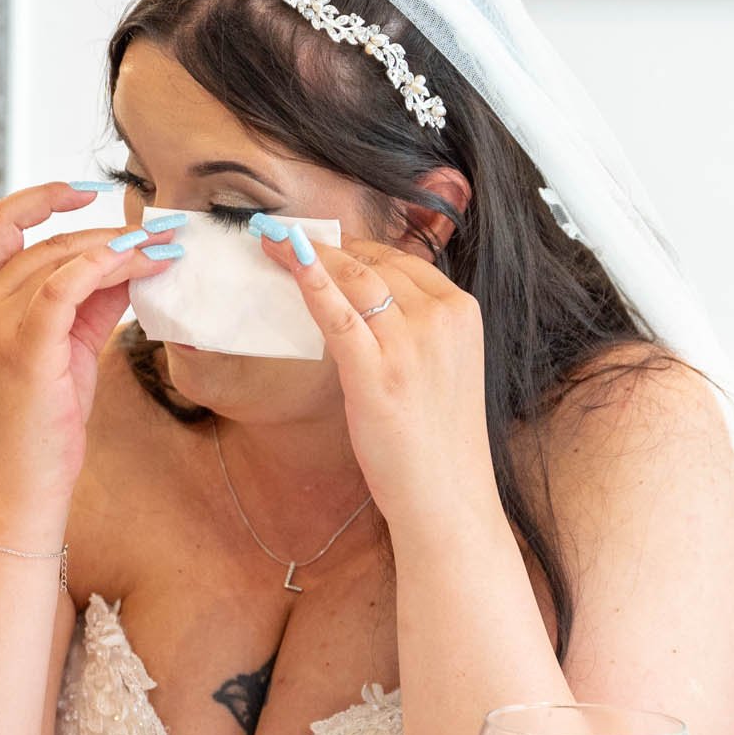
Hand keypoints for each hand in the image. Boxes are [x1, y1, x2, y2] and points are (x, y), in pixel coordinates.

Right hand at [0, 182, 179, 528]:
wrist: (25, 479)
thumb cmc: (45, 417)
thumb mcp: (68, 342)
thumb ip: (90, 297)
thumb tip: (132, 256)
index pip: (2, 223)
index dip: (43, 198)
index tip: (88, 192)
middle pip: (51, 244)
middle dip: (112, 235)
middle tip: (164, 235)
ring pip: (64, 259)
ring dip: (123, 251)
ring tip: (167, 251)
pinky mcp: (24, 346)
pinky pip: (65, 285)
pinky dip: (104, 266)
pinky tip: (139, 262)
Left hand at [257, 222, 496, 535]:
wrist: (448, 498)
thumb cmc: (439, 443)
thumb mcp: (442, 369)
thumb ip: (416, 331)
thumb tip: (367, 303)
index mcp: (461, 313)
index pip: (403, 261)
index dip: (357, 247)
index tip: (323, 241)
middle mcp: (441, 320)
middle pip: (376, 264)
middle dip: (328, 246)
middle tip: (284, 236)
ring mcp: (411, 346)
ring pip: (355, 279)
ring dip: (307, 253)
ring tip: (271, 241)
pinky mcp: (378, 374)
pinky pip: (339, 314)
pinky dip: (311, 280)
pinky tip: (285, 259)